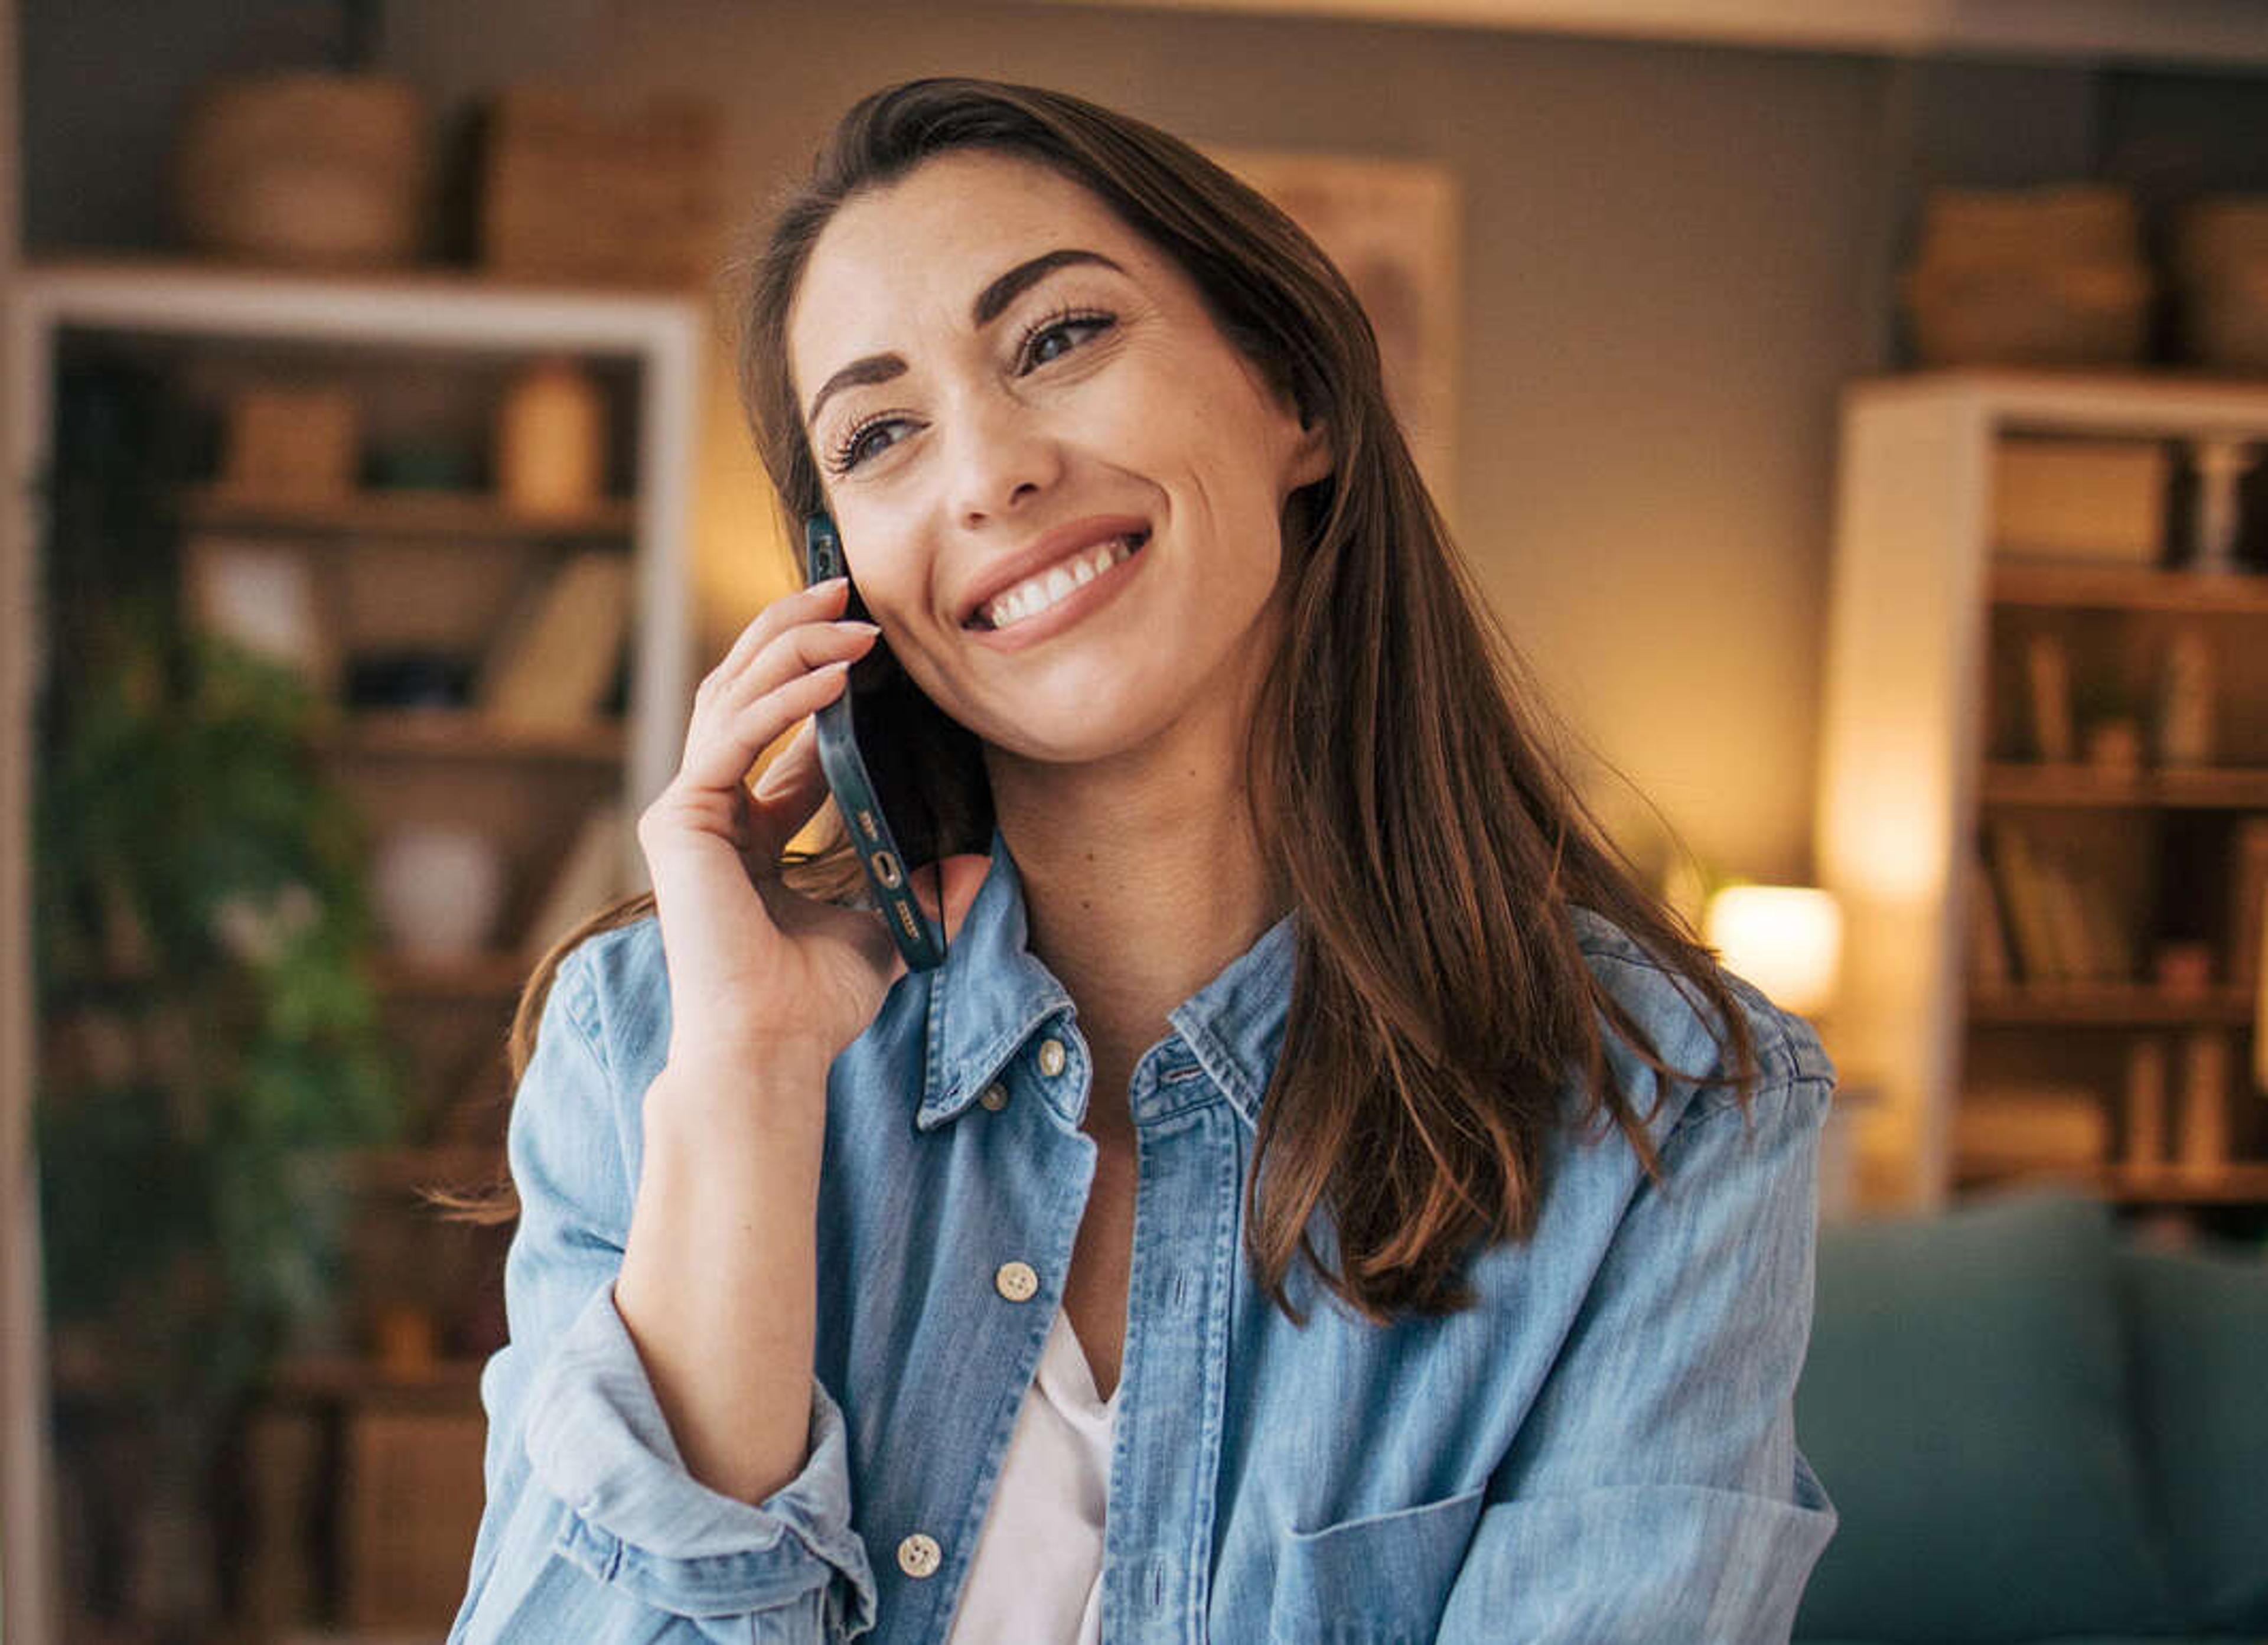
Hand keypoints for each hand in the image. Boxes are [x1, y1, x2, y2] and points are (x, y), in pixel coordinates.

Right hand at [634, 576, 988, 1080]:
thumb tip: (981, 859)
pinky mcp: (680, 819)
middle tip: (848, 589)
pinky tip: (833, 678)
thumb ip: (924, 887)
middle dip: (795, 632)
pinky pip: (733, 735)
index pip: (780, 726)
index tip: (875, 640)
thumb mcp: (888, 924)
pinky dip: (782, 700)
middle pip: (745, 689)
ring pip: (733, 695)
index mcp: (751, 827)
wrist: (774, 1048)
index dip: (822, 675)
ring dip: (793, 647)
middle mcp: (712, 809)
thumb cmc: (817, 1001)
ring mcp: (688, 810)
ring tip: (851, 615)